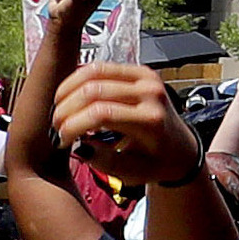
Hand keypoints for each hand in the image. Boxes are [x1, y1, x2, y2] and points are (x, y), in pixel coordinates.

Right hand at [53, 63, 200, 183]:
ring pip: (93, 72)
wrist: (181, 148)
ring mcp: (147, 78)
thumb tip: (76, 143)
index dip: (73, 125)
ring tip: (61, 111)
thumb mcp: (130, 172)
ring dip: (68, 91)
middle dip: (67, 109)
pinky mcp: (140, 71)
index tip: (62, 140)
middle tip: (57, 126)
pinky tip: (70, 97)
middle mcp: (151, 94)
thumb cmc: (155, 162)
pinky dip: (79, 80)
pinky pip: (101, 67)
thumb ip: (102, 161)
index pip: (101, 114)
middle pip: (93, 91)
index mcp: (151, 120)